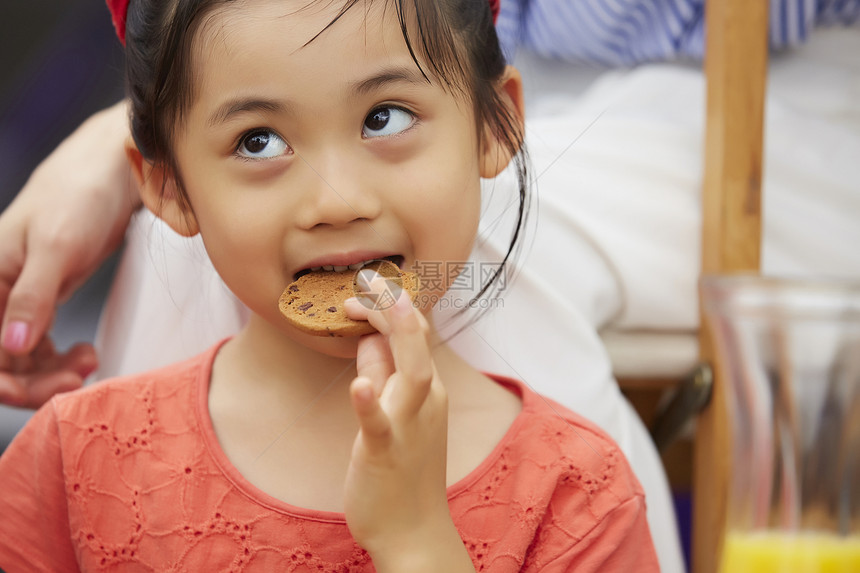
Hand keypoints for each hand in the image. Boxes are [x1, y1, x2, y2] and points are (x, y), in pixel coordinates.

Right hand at [0, 101, 138, 407]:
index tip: (42, 391)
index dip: (5, 380)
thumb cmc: (79, 197)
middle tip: (77, 381)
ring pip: (20, 358)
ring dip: (51, 372)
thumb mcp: (56, 247)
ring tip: (88, 364)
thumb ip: (33, 297)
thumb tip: (12, 346)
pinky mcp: (44, 299)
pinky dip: (60, 358)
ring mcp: (19, 299)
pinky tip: (86, 355)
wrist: (111, 173)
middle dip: (34, 381)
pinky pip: (40, 346)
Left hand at [343, 284, 473, 571]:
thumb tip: (367, 342)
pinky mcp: (387, 451)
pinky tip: (360, 387)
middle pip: (417, 342)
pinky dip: (371, 402)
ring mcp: (411, 425)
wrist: (414, 532)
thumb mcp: (392, 412)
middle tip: (365, 280)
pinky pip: (380, 423)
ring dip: (398, 336)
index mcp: (427, 389)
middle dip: (393, 307)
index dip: (390, 308)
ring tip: (379, 306)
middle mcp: (427, 400)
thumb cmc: (401, 471)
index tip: (360, 295)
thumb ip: (381, 375)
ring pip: (414, 373)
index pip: (415, 335)